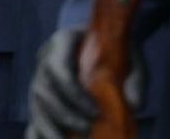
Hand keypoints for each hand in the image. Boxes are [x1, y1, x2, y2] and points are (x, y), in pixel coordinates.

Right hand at [26, 28, 144, 138]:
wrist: (106, 43)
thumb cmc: (118, 51)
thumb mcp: (132, 58)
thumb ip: (135, 79)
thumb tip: (134, 105)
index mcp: (63, 41)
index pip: (58, 67)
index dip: (73, 93)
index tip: (95, 112)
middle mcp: (45, 58)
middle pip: (43, 90)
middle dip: (64, 115)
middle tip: (88, 129)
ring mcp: (39, 77)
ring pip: (36, 105)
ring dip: (51, 128)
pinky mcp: (40, 97)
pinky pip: (34, 117)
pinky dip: (39, 133)